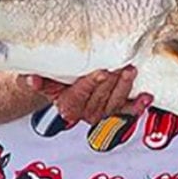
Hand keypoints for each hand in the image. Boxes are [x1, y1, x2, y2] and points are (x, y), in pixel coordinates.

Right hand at [19, 66, 152, 124]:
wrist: (61, 84)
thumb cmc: (53, 79)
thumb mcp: (42, 78)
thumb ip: (38, 80)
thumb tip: (31, 79)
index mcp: (66, 106)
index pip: (79, 96)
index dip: (90, 85)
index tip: (100, 72)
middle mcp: (85, 113)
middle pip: (100, 98)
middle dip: (112, 82)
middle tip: (120, 65)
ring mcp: (102, 111)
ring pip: (116, 103)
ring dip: (124, 87)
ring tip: (130, 71)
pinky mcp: (116, 109)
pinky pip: (128, 110)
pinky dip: (138, 105)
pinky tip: (147, 97)